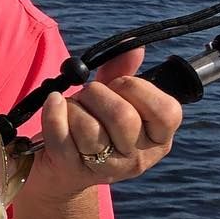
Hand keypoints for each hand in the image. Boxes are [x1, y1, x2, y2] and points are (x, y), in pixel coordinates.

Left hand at [23, 47, 182, 203]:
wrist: (59, 168)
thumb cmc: (92, 124)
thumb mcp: (111, 97)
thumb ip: (123, 71)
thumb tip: (134, 47)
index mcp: (158, 138)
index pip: (166, 111)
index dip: (138, 88)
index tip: (120, 85)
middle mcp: (138, 158)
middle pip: (123, 117)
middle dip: (99, 93)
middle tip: (88, 94)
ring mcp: (106, 169)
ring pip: (90, 127)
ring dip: (74, 106)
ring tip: (71, 107)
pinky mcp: (72, 171)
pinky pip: (61, 135)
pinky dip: (53, 112)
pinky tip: (53, 103)